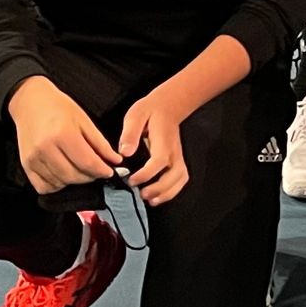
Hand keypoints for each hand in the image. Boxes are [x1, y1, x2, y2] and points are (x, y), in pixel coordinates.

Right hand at [8, 76, 119, 195]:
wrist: (31, 103)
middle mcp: (46, 148)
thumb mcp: (84, 120)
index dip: (102, 170)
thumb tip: (115, 160)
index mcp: (63, 134)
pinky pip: (43, 186)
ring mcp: (33, 159)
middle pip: (73, 176)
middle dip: (90, 177)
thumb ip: (100, 143)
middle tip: (96, 170)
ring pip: (60, 183)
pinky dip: (56, 185)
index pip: (87, 162)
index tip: (110, 171)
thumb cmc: (58, 108)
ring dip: (74, 181)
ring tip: (80, 169)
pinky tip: (63, 175)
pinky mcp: (26, 165)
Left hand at [119, 88, 189, 206]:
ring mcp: (178, 157)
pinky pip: (180, 180)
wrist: (169, 105)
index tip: (131, 180)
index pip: (159, 161)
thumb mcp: (135, 115)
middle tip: (141, 195)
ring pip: (180, 179)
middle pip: (175, 175)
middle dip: (159, 189)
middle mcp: (174, 151)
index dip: (146, 174)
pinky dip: (171, 192)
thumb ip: (130, 133)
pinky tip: (158, 197)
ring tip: (150, 200)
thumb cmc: (150, 111)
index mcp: (163, 141)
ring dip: (167, 193)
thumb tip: (125, 153)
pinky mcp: (178, 161)